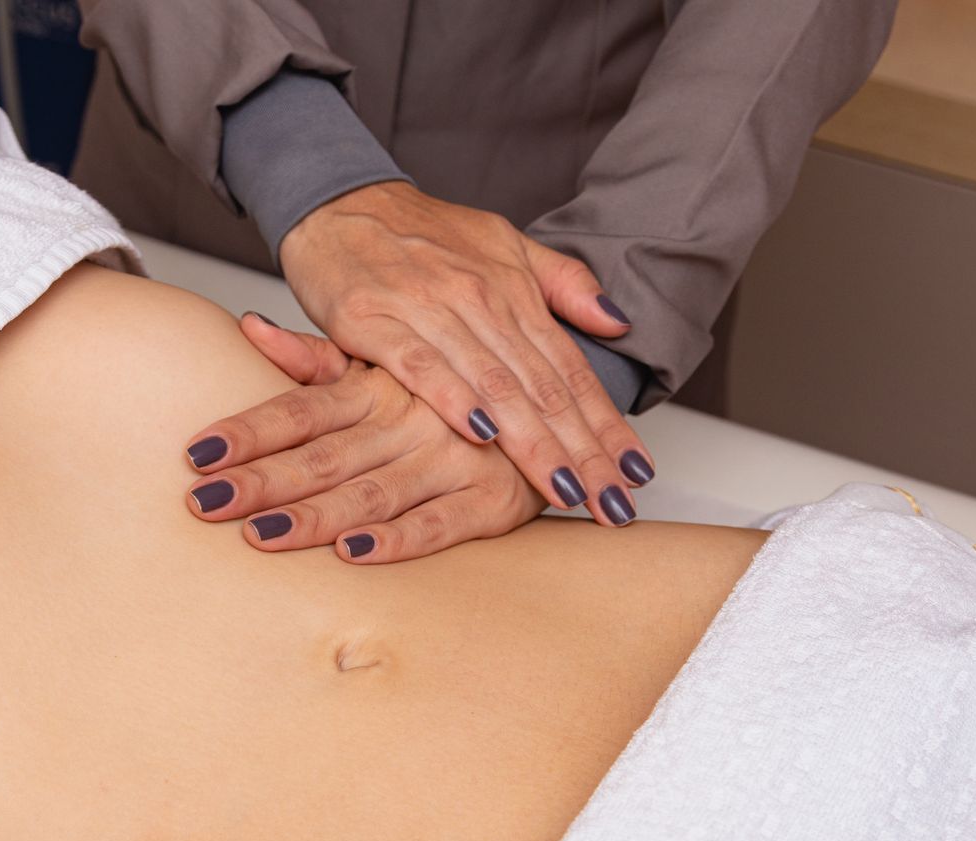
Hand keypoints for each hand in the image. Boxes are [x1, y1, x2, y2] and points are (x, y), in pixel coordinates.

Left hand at [183, 314, 546, 563]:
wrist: (560, 401)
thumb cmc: (450, 390)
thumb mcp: (382, 357)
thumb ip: (315, 356)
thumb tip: (250, 328)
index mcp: (378, 385)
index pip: (299, 409)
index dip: (247, 431)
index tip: (196, 454)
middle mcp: (410, 420)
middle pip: (322, 455)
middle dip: (260, 480)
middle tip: (203, 502)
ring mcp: (452, 460)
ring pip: (371, 492)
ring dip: (314, 517)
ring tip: (259, 534)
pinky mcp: (492, 500)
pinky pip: (438, 524)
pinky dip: (396, 539)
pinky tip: (352, 553)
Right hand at [279, 180, 653, 527]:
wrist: (339, 202)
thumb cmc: (421, 235)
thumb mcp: (504, 244)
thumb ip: (563, 284)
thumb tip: (618, 322)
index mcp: (515, 292)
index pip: (572, 371)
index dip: (607, 426)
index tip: (636, 476)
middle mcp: (480, 301)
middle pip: (542, 389)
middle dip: (582, 451)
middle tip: (612, 503)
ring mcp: (427, 310)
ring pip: (492, 386)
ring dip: (531, 442)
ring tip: (566, 488)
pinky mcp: (372, 319)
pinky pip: (418, 365)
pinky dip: (450, 399)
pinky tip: (480, 436)